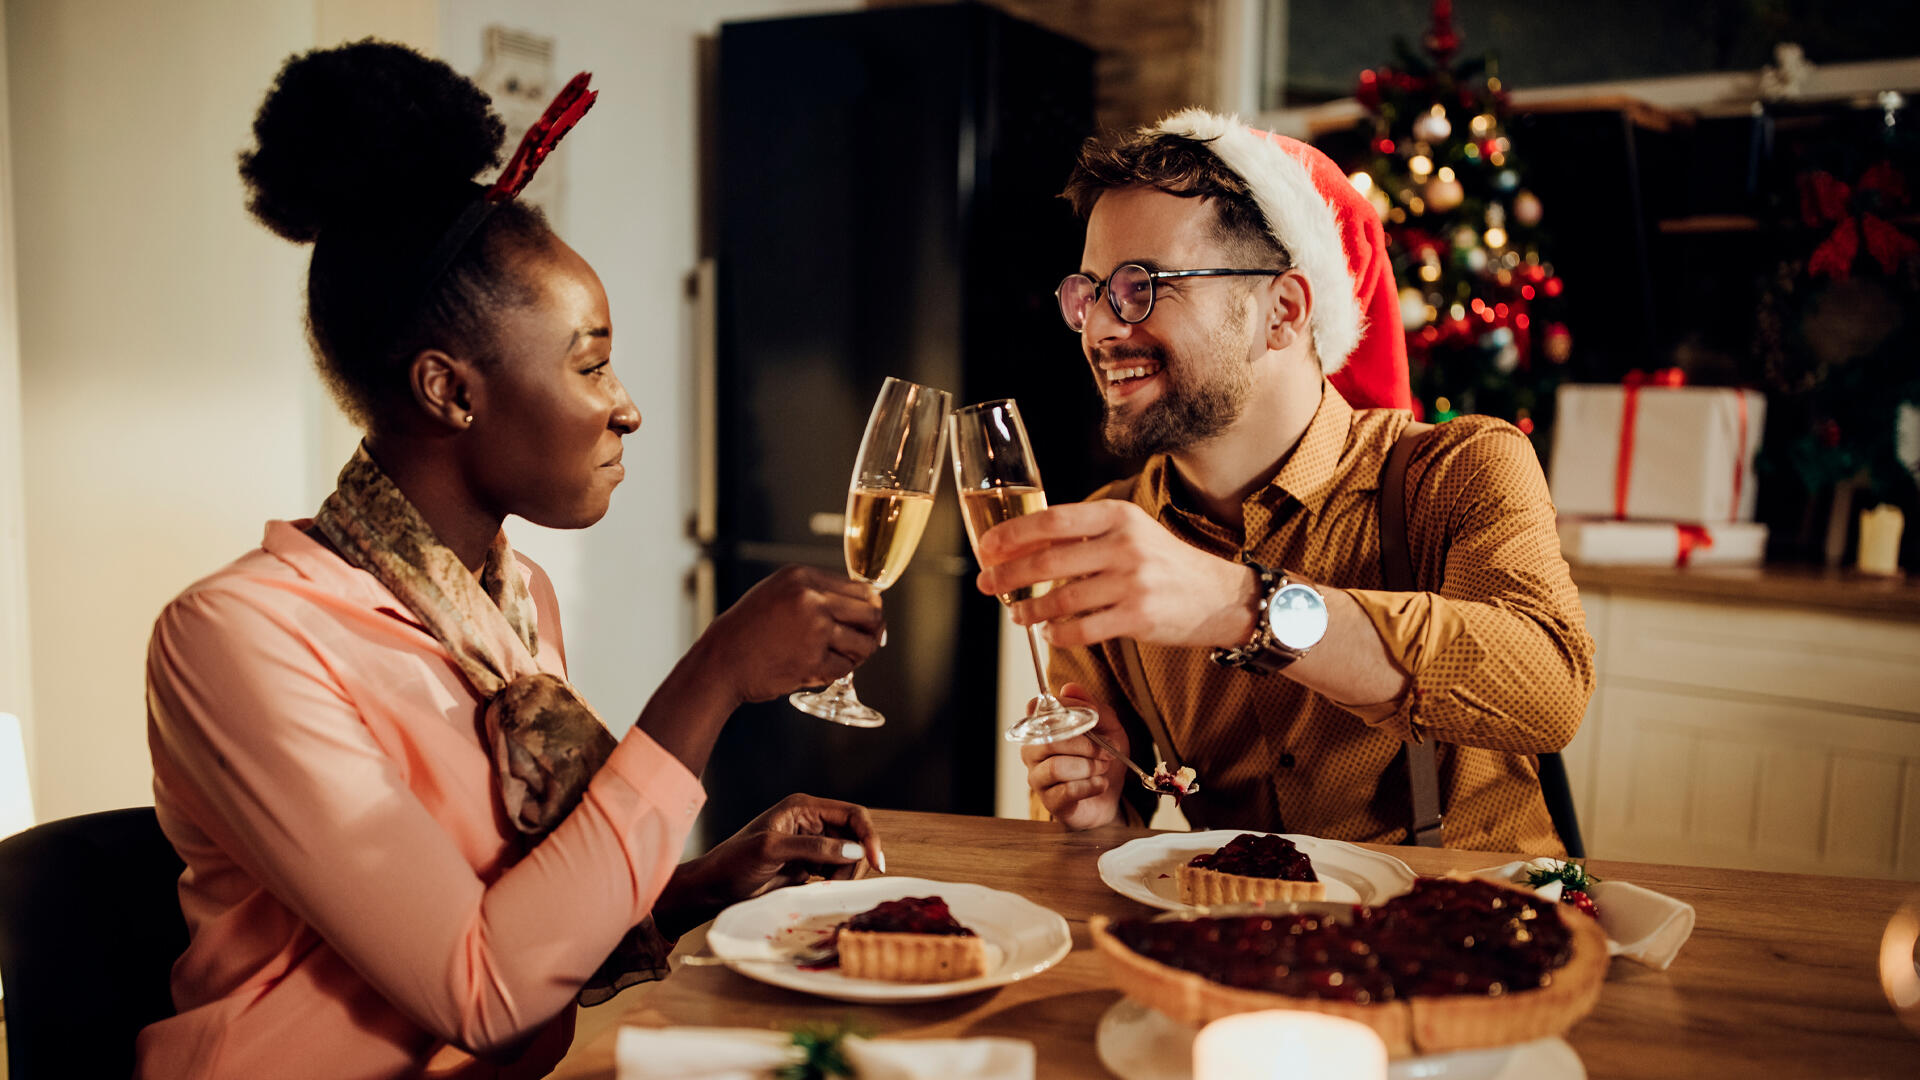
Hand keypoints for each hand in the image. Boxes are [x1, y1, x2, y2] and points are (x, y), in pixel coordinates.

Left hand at [653, 794, 883, 937]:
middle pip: (855, 837)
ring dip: (844, 874)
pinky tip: (815, 888)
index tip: (876, 862)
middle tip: (838, 882)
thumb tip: (854, 850)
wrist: (713, 889)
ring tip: (819, 886)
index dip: (868, 836)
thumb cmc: (733, 863)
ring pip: (848, 857)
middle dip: (855, 860)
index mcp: (803, 807)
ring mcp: (810, 844)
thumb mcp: (772, 851)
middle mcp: (811, 822)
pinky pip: (836, 871)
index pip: (852, 814)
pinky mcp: (808, 865)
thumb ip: (814, 847)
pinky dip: (835, 882)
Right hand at [698, 565, 884, 703]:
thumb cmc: (748, 630)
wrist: (720, 662)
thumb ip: (816, 593)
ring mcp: (814, 629)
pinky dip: (838, 672)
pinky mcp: (812, 660)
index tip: (870, 621)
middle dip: (873, 631)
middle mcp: (811, 598)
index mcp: (803, 577)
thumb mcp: (778, 593)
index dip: (872, 608)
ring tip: (843, 658)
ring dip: (859, 654)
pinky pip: (845, 667)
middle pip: (871, 613)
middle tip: (866, 642)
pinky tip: (821, 669)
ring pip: (864, 643)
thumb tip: (864, 604)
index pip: (862, 589)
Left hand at [973, 501, 1256, 650]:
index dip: (1013, 535)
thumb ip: (1086, 536)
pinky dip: (1059, 634)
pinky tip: (1050, 632)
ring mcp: (1133, 582)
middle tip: (987, 585)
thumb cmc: (1165, 564)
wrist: (1218, 595)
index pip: (1052, 521)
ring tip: (1017, 615)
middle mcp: (1125, 545)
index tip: (987, 548)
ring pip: (1062, 600)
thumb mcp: (1130, 533)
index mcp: (1118, 516)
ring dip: (1031, 610)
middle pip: (1048, 562)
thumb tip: (1024, 546)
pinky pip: (1083, 630)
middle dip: (1008, 576)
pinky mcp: (1138, 617)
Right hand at [1021, 682, 1126, 829]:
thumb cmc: (1103, 758)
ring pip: (1056, 767)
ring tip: (1103, 768)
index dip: (1061, 710)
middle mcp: (1033, 751)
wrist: (1110, 796)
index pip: (1036, 709)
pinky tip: (1100, 784)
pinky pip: (1066, 791)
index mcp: (1044, 727)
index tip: (1088, 718)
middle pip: (1050, 741)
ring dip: (1089, 767)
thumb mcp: (1109, 727)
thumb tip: (1070, 687)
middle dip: (1086, 746)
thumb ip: (1093, 707)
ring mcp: (1038, 778)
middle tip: (1107, 751)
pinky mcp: (1049, 802)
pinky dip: (1090, 786)